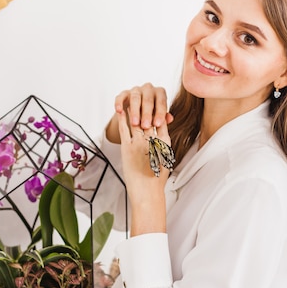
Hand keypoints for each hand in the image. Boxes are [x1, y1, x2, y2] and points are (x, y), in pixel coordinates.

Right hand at [106, 83, 173, 143]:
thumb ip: (163, 117)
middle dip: (147, 114)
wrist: (138, 111)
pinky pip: (121, 97)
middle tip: (145, 126)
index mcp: (160, 93)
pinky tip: (119, 111)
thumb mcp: (159, 116)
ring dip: (135, 111)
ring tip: (134, 123)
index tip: (157, 125)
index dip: (159, 113)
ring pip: (135, 98)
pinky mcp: (124, 93)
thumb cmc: (152, 114)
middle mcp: (149, 89)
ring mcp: (136, 90)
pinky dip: (119, 103)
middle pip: (148, 100)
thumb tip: (169, 119)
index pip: (161, 102)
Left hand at [117, 110, 170, 235]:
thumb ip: (164, 146)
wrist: (147, 192)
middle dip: (145, 106)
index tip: (154, 104)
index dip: (157, 111)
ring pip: (137, 120)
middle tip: (141, 95)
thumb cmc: (156, 180)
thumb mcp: (166, 160)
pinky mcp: (127, 147)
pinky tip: (120, 110)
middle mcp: (153, 140)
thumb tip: (162, 138)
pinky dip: (122, 118)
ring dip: (133, 108)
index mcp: (165, 142)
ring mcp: (140, 142)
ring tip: (130, 99)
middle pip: (149, 117)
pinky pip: (124, 128)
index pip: (161, 121)